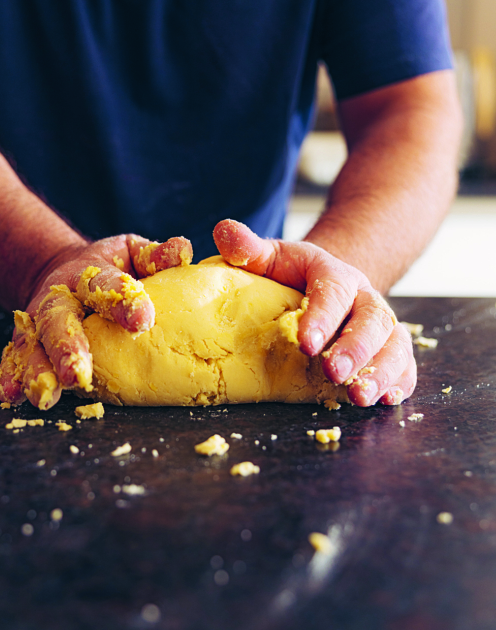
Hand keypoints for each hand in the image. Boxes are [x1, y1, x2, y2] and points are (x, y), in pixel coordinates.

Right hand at [0, 234, 192, 408]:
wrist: (65, 271)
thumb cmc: (113, 267)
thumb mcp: (132, 253)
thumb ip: (155, 256)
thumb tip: (181, 250)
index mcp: (88, 274)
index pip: (105, 285)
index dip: (122, 301)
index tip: (142, 318)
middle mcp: (59, 298)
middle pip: (58, 321)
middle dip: (66, 347)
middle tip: (78, 374)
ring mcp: (38, 323)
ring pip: (32, 345)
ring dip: (37, 371)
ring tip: (43, 396)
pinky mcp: (27, 343)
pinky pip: (14, 360)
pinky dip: (11, 377)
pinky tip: (10, 397)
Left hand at [213, 220, 415, 406]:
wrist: (322, 283)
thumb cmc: (291, 275)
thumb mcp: (270, 257)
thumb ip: (248, 248)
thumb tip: (224, 230)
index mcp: (334, 273)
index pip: (333, 291)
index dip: (322, 317)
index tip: (305, 344)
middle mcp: (364, 297)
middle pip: (372, 320)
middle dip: (355, 350)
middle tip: (334, 375)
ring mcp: (381, 324)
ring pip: (396, 344)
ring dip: (381, 371)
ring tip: (359, 397)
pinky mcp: (390, 348)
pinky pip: (406, 364)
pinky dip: (400, 382)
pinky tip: (388, 399)